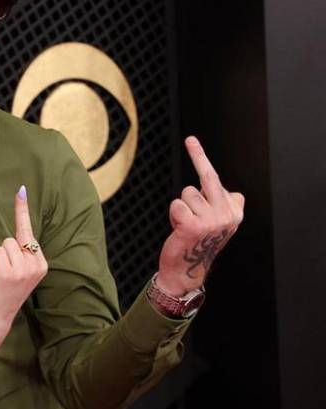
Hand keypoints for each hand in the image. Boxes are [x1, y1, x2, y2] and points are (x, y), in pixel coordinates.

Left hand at [0, 188, 48, 337]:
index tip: (20, 189)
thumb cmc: (5, 292)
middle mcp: (37, 264)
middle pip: (14, 238)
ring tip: (0, 276)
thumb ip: (23, 255)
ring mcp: (25, 268)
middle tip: (4, 272)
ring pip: (4, 244)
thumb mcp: (20, 272)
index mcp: (42, 263)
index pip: (30, 232)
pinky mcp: (9, 272)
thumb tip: (19, 235)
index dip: (23, 210)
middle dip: (4, 252)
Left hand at [156, 137, 244, 293]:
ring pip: (187, 194)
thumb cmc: (198, 241)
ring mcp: (212, 221)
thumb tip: (232, 192)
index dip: (201, 160)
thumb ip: (222, 204)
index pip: (218, 180)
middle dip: (199, 155)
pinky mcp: (193, 226)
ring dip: (182, 207)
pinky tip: (179, 229)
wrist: (186, 269)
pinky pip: (176, 205)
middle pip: (209, 178)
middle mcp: (228, 214)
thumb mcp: (217, 222)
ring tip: (186, 224)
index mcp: (235, 211)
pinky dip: (173, 215)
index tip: (192, 142)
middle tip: (190, 138)